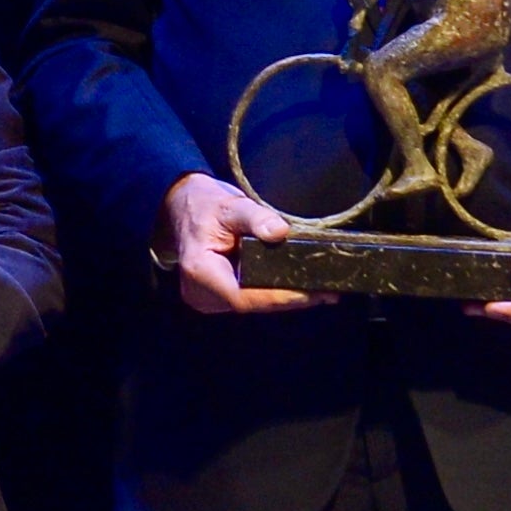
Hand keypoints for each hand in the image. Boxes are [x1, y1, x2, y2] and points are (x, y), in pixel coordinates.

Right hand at [162, 172, 321, 315]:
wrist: (184, 208)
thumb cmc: (205, 206)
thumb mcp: (231, 205)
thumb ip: (256, 217)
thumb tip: (279, 231)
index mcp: (200, 271)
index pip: (243, 297)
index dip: (278, 297)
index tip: (311, 292)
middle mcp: (200, 292)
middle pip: (251, 305)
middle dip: (289, 299)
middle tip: (327, 291)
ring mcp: (206, 299)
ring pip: (252, 306)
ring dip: (284, 299)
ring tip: (319, 290)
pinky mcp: (215, 299)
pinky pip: (249, 301)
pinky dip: (273, 295)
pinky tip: (297, 287)